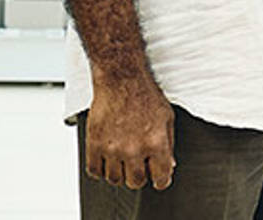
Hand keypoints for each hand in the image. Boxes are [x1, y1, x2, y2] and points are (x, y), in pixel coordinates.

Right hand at [85, 75, 175, 190]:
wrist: (121, 79)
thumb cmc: (145, 95)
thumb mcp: (167, 118)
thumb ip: (168, 144)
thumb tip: (169, 166)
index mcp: (156, 143)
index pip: (161, 179)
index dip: (161, 180)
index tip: (158, 177)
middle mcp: (134, 149)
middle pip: (135, 182)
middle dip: (140, 177)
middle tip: (139, 165)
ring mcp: (112, 148)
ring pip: (114, 179)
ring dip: (120, 173)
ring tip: (123, 159)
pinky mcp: (94, 144)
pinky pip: (94, 171)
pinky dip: (100, 169)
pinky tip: (107, 158)